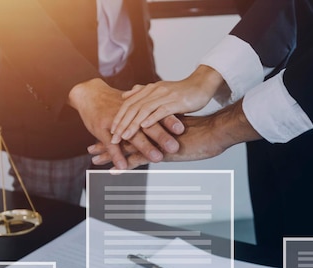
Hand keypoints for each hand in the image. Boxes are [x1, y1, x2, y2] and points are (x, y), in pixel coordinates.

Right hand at [67, 78, 180, 169]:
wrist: (90, 94)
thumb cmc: (115, 101)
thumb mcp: (135, 104)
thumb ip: (152, 109)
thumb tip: (174, 114)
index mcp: (139, 107)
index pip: (157, 112)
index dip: (170, 120)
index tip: (183, 129)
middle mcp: (129, 114)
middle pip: (148, 125)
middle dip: (162, 136)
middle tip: (175, 146)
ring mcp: (116, 122)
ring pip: (132, 136)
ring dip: (145, 148)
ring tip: (157, 158)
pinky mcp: (102, 130)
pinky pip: (111, 145)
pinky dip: (117, 156)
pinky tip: (123, 167)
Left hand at [91, 100, 261, 169]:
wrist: (215, 131)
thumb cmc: (203, 130)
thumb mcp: (181, 126)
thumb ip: (168, 125)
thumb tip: (163, 130)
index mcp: (156, 118)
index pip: (132, 121)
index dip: (117, 129)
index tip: (104, 136)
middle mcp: (152, 123)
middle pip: (124, 131)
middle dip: (106, 140)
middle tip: (90, 146)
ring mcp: (156, 134)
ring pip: (128, 142)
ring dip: (111, 151)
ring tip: (95, 158)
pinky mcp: (162, 146)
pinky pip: (140, 154)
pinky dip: (126, 162)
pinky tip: (114, 170)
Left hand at [110, 65, 225, 143]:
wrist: (202, 85)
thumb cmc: (183, 92)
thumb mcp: (160, 92)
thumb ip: (143, 93)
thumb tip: (125, 95)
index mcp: (150, 89)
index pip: (129, 103)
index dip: (119, 117)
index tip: (110, 130)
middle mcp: (155, 91)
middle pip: (133, 108)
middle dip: (121, 124)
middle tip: (112, 138)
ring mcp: (165, 96)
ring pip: (143, 110)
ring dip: (132, 124)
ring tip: (124, 136)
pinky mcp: (176, 102)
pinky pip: (161, 111)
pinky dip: (151, 119)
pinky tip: (144, 127)